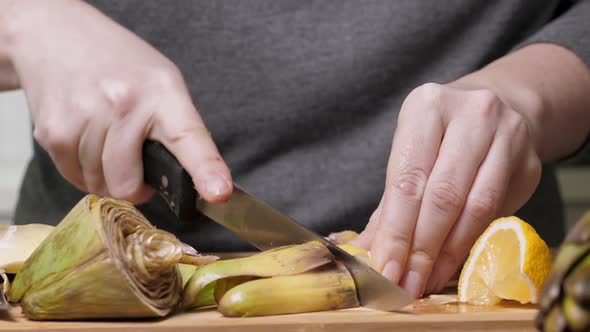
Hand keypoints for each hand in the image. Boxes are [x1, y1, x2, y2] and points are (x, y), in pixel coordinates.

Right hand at [4, 0, 231, 202]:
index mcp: (162, 93)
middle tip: (136, 163)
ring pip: (99, 186)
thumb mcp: (163, 83)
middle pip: (128, 184)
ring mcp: (83, 117)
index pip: (188, 137)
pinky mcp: (52, 131)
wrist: (56, 36)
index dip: (206, 170)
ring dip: (106, 176)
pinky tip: (87, 141)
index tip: (219, 193)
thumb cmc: (120, 66)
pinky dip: (83, 171)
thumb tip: (198, 182)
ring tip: (107, 141)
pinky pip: (74, 178)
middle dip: (135, 187)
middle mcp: (123, 104)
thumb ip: (178, 129)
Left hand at [351, 82, 541, 296]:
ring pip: (475, 207)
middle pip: (443, 195)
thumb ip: (389, 205)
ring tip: (426, 280)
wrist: (498, 109)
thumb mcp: (410, 156)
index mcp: (426, 107)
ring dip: (447, 252)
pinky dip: (470, 242)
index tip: (385, 268)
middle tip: (405, 283)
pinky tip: (450, 263)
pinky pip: (497, 211)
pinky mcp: (528, 160)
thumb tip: (366, 252)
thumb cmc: (441, 138)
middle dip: (421, 248)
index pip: (408, 179)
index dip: (396, 231)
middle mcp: (470, 114)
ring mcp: (506, 135)